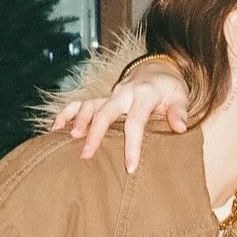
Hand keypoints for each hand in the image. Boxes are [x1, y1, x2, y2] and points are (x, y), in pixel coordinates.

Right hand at [51, 65, 190, 172]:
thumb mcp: (180, 96)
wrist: (156, 69)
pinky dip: (66, 114)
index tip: (130, 168)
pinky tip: (55, 129)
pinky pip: (80, 103)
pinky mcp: (101, 97)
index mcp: (144, 94)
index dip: (132, 145)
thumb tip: (181, 126)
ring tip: (69, 141)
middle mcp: (123, 93)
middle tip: (87, 155)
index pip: (135, 121)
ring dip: (78, 122)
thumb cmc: (169, 88)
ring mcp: (110, 95)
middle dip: (95, 134)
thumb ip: (179, 111)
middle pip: (104, 112)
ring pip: (89, 105)